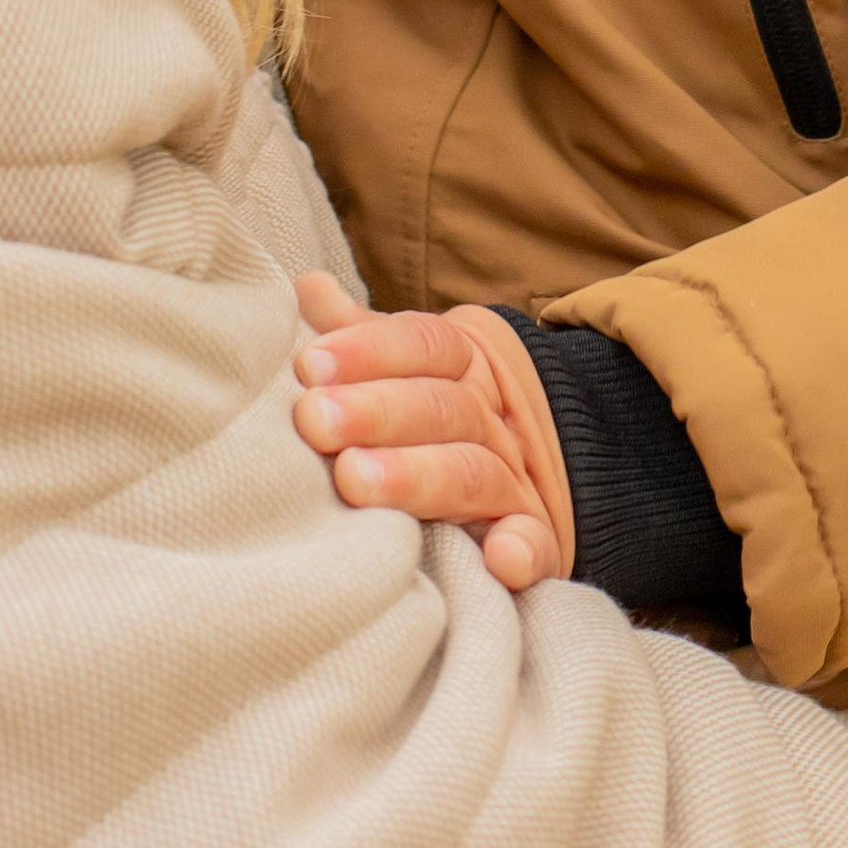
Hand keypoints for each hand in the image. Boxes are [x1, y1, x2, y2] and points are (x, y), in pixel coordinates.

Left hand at [289, 271, 575, 591]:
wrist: (540, 462)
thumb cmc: (435, 411)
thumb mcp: (406, 366)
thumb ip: (360, 336)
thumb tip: (307, 289)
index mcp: (462, 368)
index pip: (425, 344)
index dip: (369, 350)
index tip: (310, 365)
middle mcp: (490, 420)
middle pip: (442, 407)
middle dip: (376, 411)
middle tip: (315, 421)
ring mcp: (515, 481)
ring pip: (472, 473)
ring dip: (418, 476)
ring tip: (355, 481)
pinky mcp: (535, 541)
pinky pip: (536, 545)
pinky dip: (522, 551)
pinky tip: (499, 558)